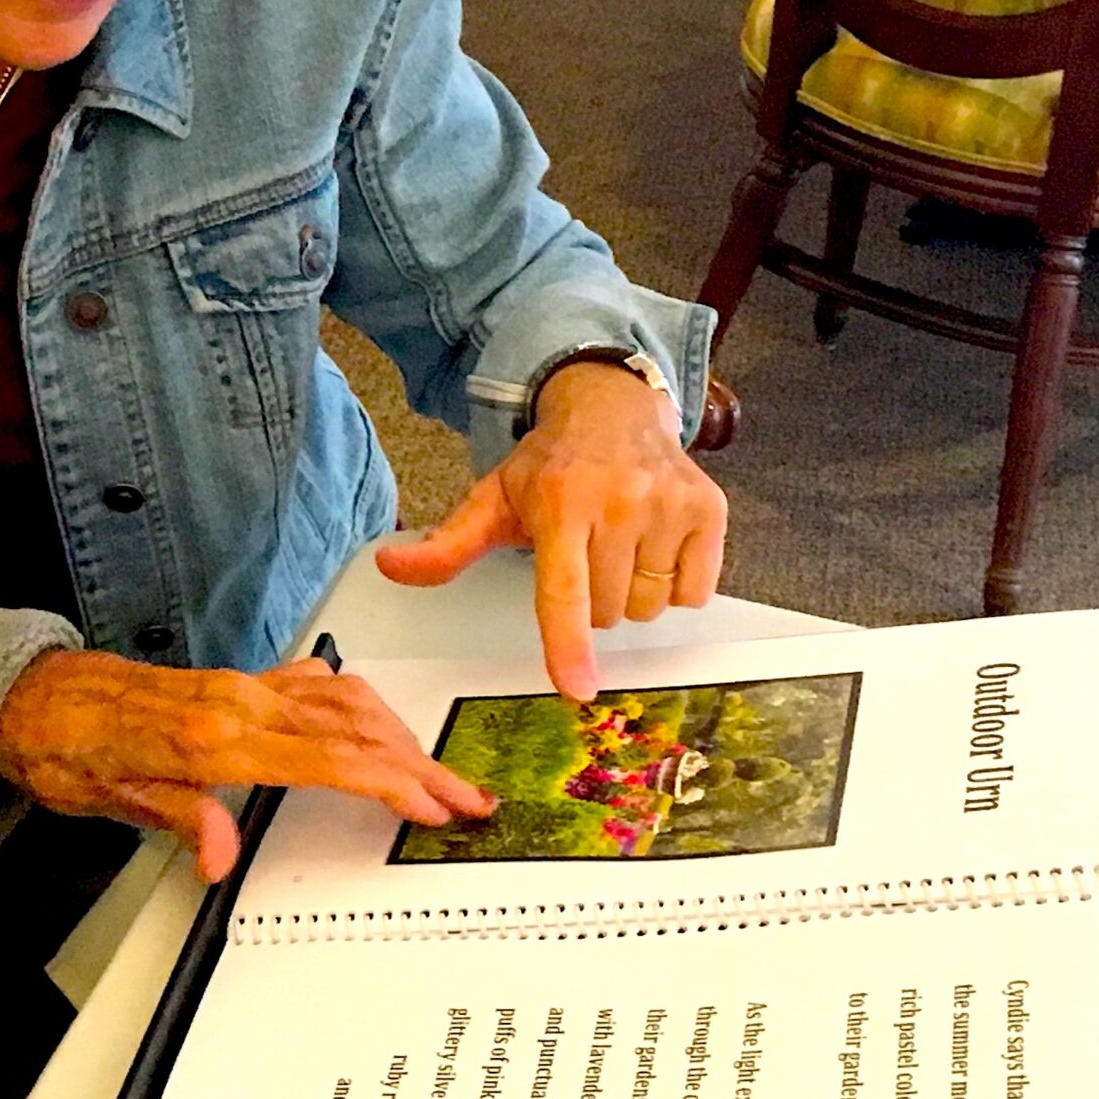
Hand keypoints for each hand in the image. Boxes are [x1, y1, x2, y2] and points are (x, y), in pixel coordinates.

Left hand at [0, 650, 492, 880]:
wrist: (34, 698)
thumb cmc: (68, 747)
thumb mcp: (114, 799)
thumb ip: (183, 820)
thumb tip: (223, 858)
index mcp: (213, 737)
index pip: (325, 759)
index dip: (388, 783)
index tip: (432, 803)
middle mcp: (236, 702)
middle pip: (351, 730)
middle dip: (417, 765)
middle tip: (467, 796)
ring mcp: (240, 687)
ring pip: (342, 700)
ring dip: (398, 735)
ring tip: (439, 770)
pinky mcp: (236, 682)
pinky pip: (314, 685)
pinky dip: (361, 706)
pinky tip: (378, 725)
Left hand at [374, 359, 728, 701]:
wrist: (612, 410)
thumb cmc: (549, 469)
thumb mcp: (492, 500)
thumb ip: (446, 546)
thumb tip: (389, 567)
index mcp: (559, 505)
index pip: (563, 592)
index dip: (567, 645)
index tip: (578, 689)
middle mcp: (619, 502)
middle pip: (608, 613)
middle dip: (593, 603)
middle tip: (585, 558)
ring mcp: (669, 505)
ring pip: (650, 608)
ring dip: (632, 596)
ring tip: (618, 549)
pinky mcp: (710, 510)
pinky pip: (693, 593)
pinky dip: (674, 587)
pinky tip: (654, 547)